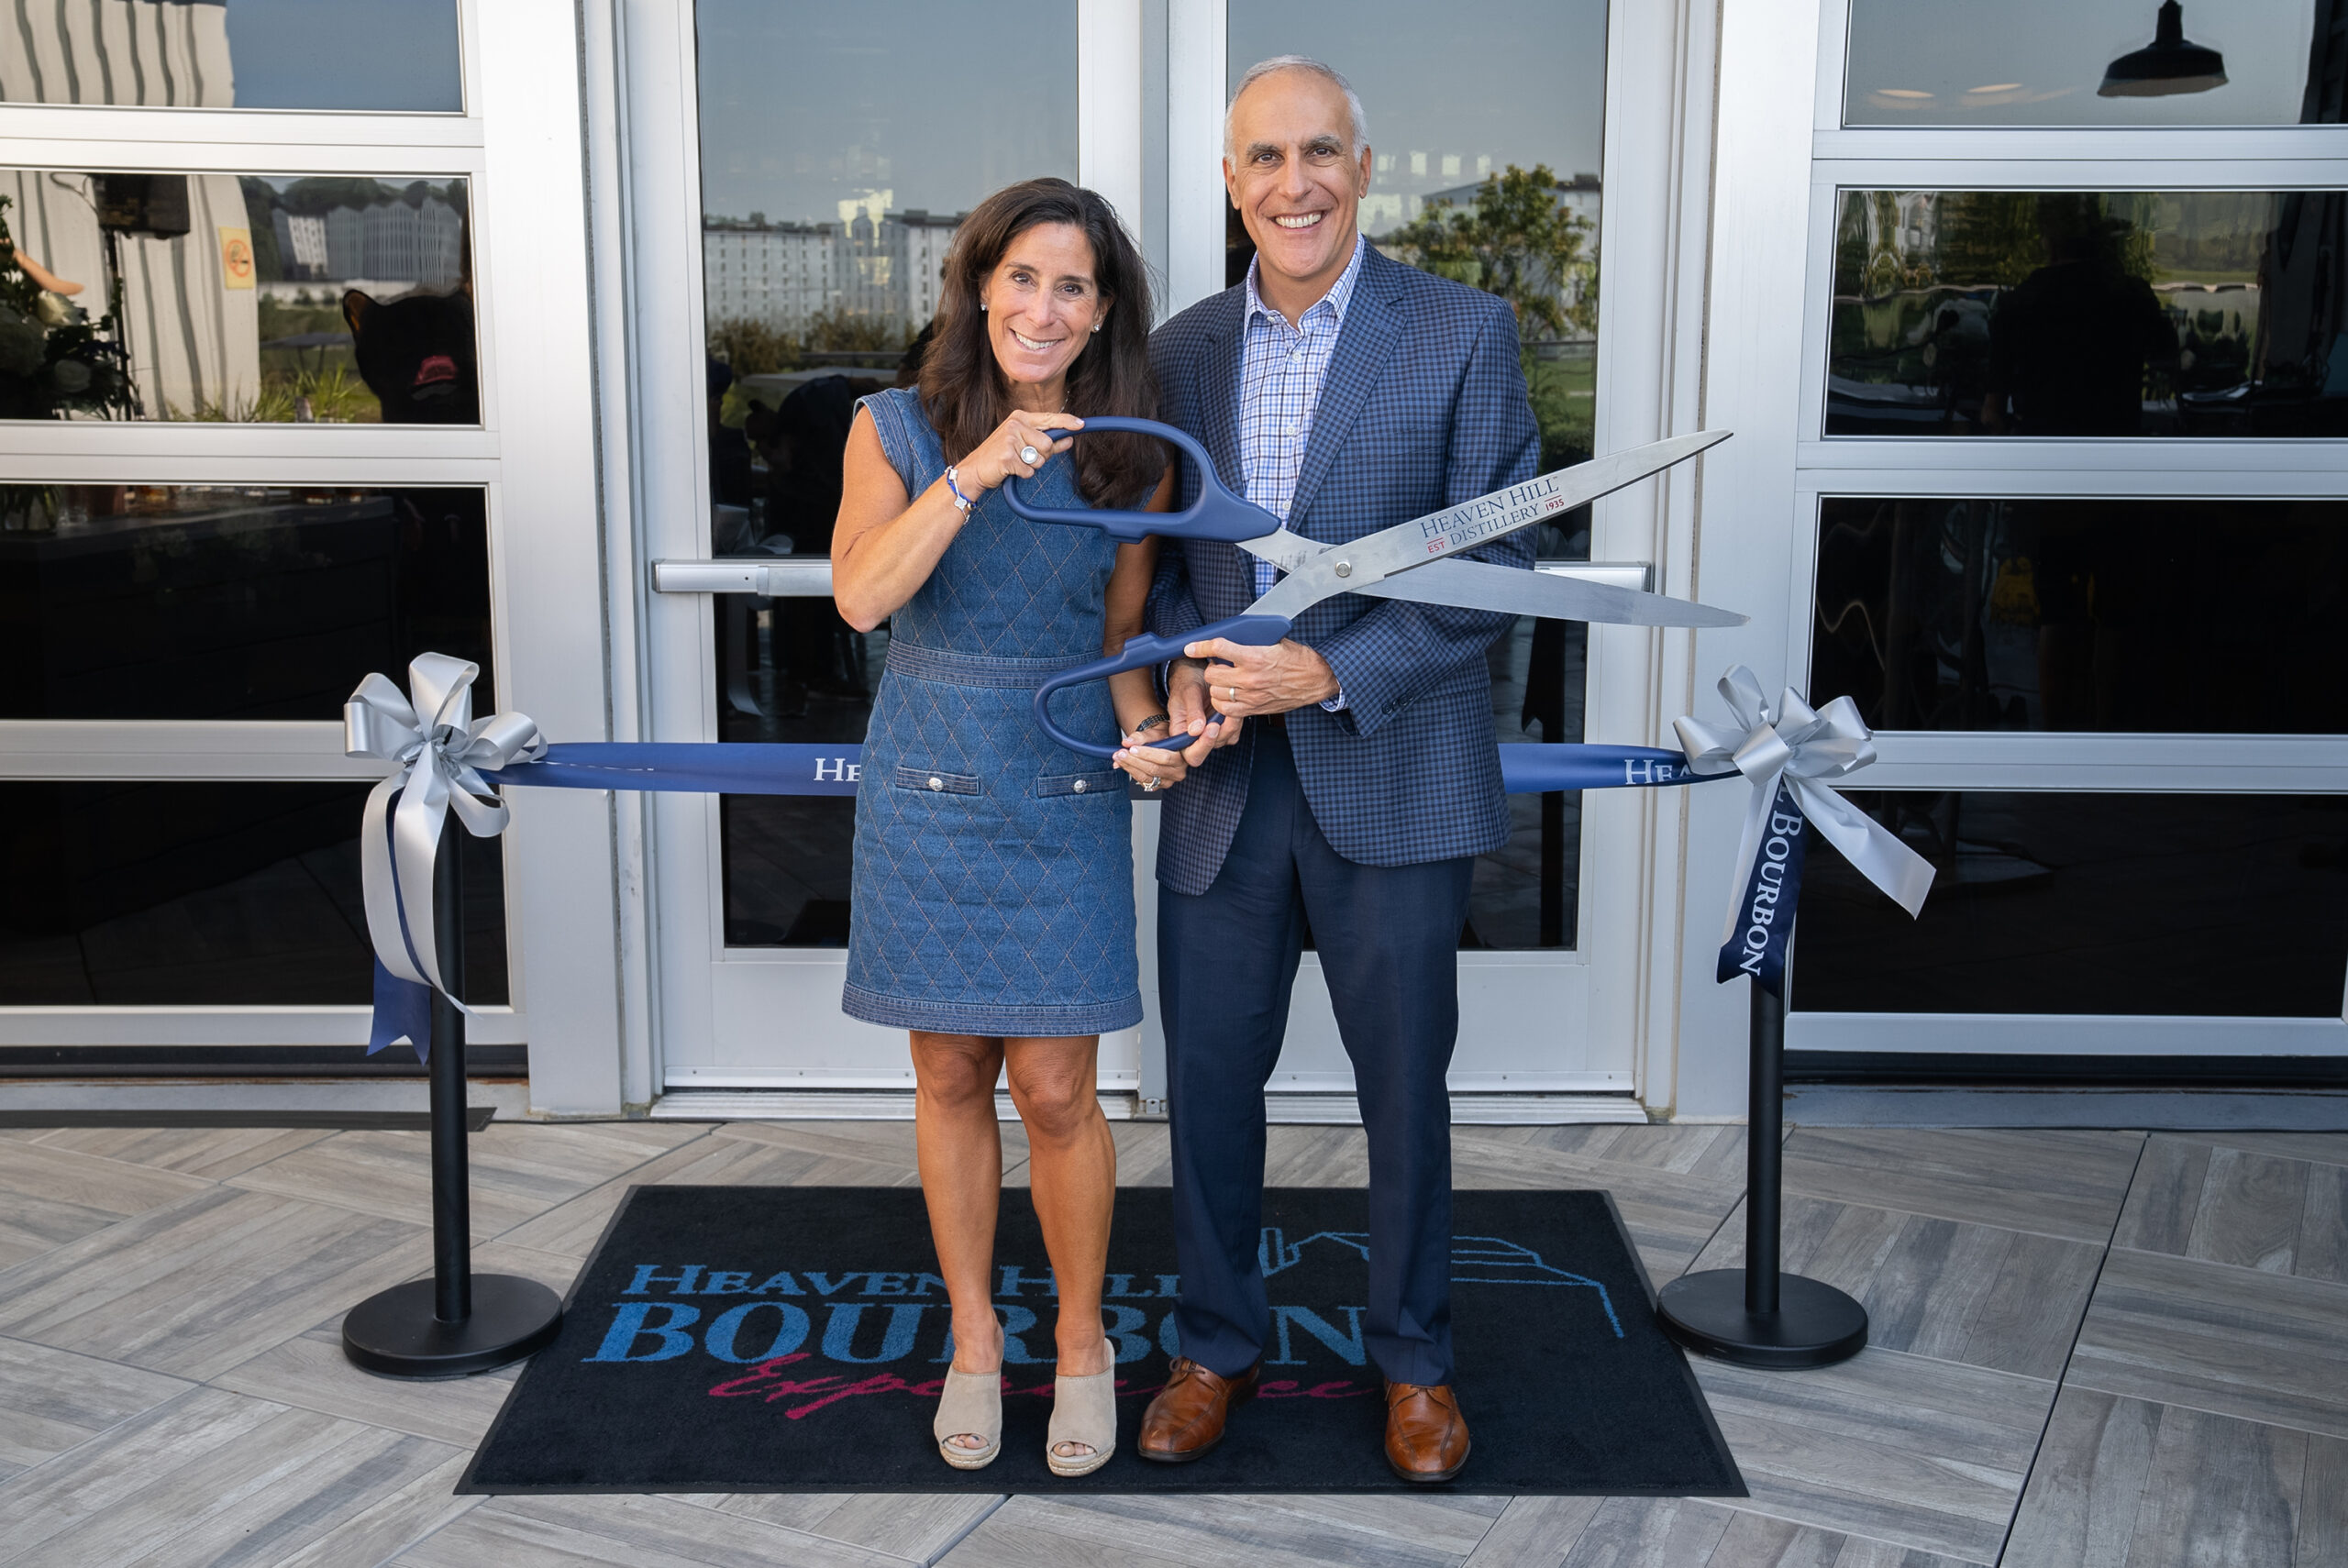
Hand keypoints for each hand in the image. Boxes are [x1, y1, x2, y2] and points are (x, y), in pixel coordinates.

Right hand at [956, 410, 1082, 491]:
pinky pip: (1029, 471)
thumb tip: (1069, 439)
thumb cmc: (1001, 456)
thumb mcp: (1024, 444)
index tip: (1081, 424)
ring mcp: (1010, 440)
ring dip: (1032, 466)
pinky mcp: (1007, 457)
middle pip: (1047, 443)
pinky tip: (1010, 470)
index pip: (1050, 418)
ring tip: (1016, 462)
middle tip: (1025, 457)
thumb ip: (1048, 442)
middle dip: (1043, 455)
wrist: (975, 469)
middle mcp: (1015, 424)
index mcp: (1020, 417)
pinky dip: (1023, 474)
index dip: (1067, 422)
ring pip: (1039, 459)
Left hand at [1112, 714, 1188, 789]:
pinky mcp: (1159, 786)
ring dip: (1129, 768)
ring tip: (1118, 758)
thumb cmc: (1162, 736)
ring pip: (1146, 778)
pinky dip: (1132, 773)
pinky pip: (1143, 782)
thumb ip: (1141, 737)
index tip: (1132, 749)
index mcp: (1182, 757)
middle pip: (1154, 769)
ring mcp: (1169, 781)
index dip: (1146, 754)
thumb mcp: (1154, 732)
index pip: (1164, 758)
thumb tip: (1127, 742)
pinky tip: (1124, 764)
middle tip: (1120, 753)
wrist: (1163, 743)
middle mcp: (1178, 771)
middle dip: (1134, 761)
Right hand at [1165, 658, 1241, 765]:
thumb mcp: (1187, 693)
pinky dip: (1236, 719)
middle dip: (1222, 732)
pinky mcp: (1224, 726)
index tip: (1212, 727)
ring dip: (1232, 724)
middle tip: (1228, 714)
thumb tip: (1196, 731)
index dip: (1203, 746)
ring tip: (1232, 704)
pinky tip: (1234, 705)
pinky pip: (1235, 730)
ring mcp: (1211, 733)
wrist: (1196, 673)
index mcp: (1180, 733)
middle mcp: (1196, 737)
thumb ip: (1192, 711)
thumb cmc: (1187, 682)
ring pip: (1226, 738)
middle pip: (1212, 747)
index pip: (1191, 754)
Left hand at [1184, 637, 1336, 717]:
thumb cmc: (1297, 659)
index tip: (1190, 647)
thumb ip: (1251, 642)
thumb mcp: (1274, 642)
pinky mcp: (1255, 709)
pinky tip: (1228, 696)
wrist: (1316, 679)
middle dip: (1212, 669)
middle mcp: (1251, 677)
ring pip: (1217, 694)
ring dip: (1216, 687)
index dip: (1201, 647)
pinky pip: (1227, 710)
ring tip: (1225, 681)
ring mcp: (1252, 696)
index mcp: (1256, 656)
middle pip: (1213, 675)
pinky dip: (1223, 703)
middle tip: (1219, 665)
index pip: (1219, 648)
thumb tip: (1230, 638)